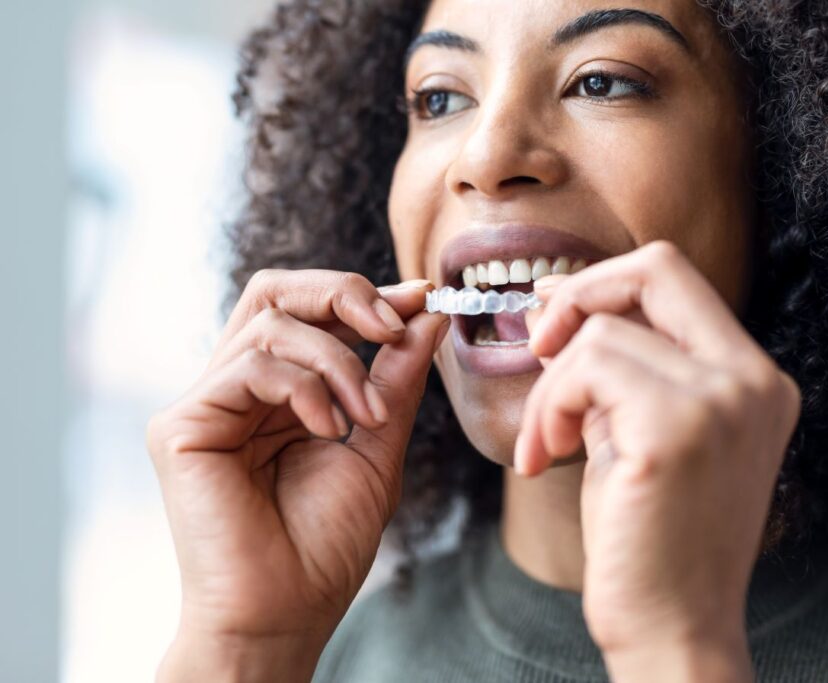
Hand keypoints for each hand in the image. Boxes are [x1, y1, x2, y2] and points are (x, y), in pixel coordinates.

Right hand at [146, 270, 448, 680]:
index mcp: (277, 393)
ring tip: (368, 415)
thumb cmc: (325, 543)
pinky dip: (304, 388)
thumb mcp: (377, 444)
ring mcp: (206, 404)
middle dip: (342, 294)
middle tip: (392, 323)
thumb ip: (395, 377)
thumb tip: (426, 314)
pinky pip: (250, 365)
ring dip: (338, 360)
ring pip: (270, 323)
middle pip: (275, 292)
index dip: (362, 296)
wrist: (286, 612)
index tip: (421, 297)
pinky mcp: (182, 425)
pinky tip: (329, 430)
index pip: (308, 313)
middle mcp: (237, 390)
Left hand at [517, 241, 800, 680]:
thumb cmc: (650, 538)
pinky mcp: (677, 429)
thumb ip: (619, 367)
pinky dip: (549, 407)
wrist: (674, 629)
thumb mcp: (641, 432)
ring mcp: (724, 401)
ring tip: (546, 444)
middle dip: (579, 293)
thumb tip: (556, 303)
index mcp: (754, 378)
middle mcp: (753, 380)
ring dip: (549, 387)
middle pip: (657, 267)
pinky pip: (585, 370)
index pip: (676, 278)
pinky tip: (546, 455)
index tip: (554, 319)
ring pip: (600, 333)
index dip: (606, 283)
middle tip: (537, 343)